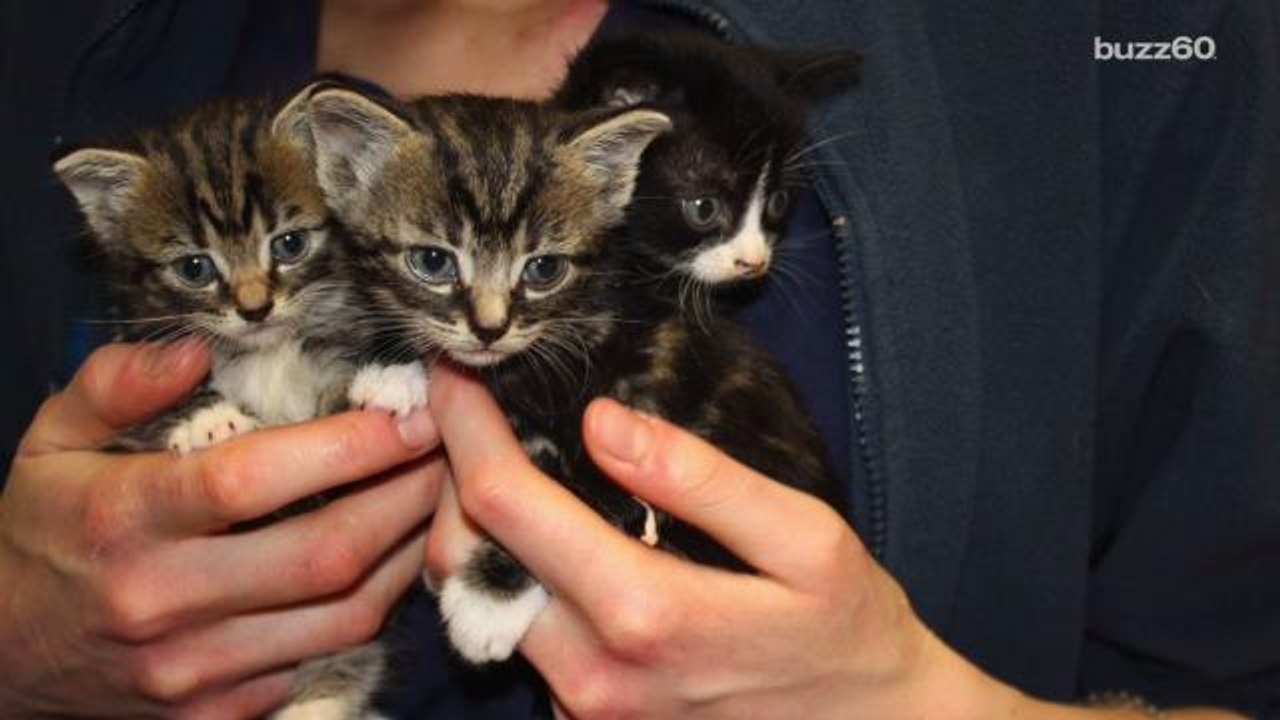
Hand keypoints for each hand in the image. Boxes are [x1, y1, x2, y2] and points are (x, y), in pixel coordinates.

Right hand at [0, 342, 442, 718]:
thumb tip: (195, 351)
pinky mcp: (214, 714)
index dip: (346, 446)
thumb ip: (115, 384)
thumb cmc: (44, 529)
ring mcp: (191, 670)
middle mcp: (160, 601)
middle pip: (322, 554)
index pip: (251, 481)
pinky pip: (321, 658)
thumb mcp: (51, 439)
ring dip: (408, 553)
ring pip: (342, 616)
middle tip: (448, 449)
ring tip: (436, 498)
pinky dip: (369, 607)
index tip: (410, 412)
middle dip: (406, 496)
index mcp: (121, 518)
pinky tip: (389, 560)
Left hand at [423, 364, 993, 717]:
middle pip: (463, 558)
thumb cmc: (847, 630)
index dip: (466, 425)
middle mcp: (591, 676)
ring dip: (472, 525)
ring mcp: (583, 712)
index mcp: (642, 615)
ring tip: (499, 456)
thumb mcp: (805, 540)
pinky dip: (505, 575)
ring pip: (473, 604)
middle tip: (471, 406)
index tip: (455, 370)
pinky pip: (513, 638)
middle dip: (452, 471)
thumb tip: (601, 421)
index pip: (506, 504)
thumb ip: (701, 480)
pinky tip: (542, 533)